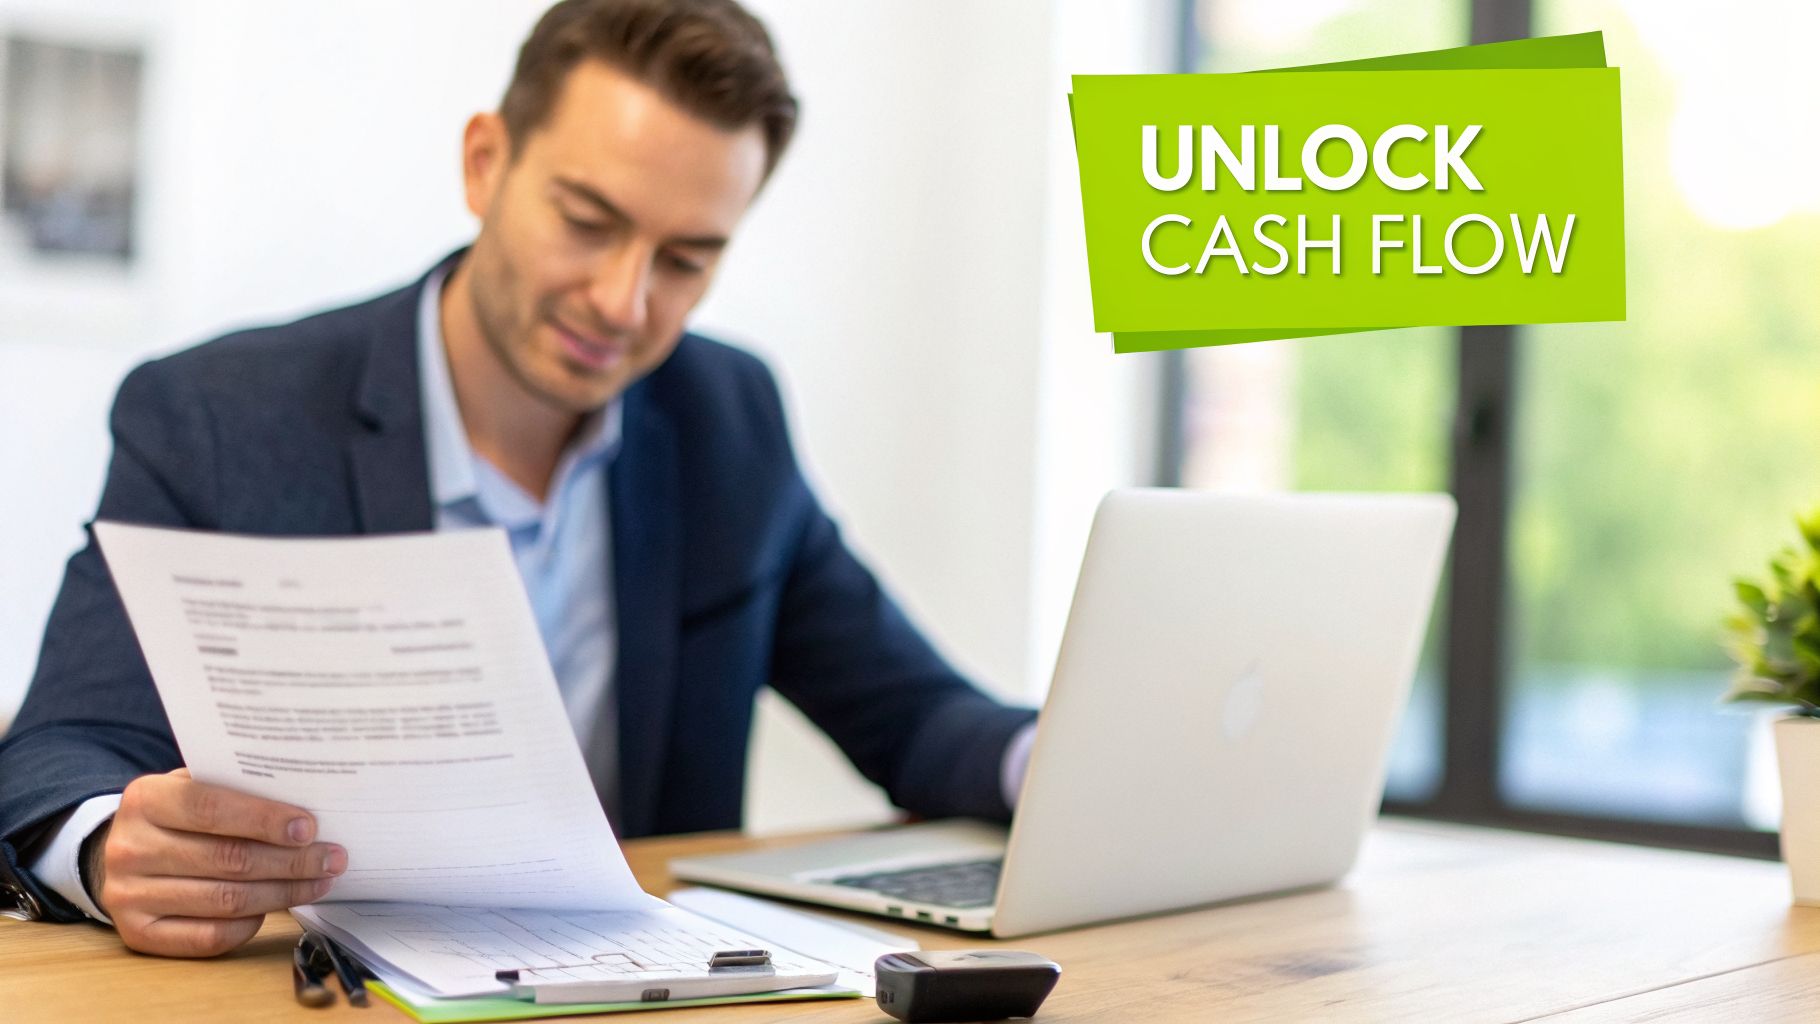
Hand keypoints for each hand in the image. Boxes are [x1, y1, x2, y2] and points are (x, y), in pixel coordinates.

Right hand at [89, 768, 346, 956]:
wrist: (127, 851)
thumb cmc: (180, 815)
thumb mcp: (197, 786)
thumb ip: (237, 789)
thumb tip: (305, 810)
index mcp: (145, 799)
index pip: (210, 808)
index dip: (264, 819)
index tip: (309, 828)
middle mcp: (129, 848)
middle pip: (226, 858)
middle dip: (290, 861)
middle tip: (332, 858)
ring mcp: (128, 895)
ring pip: (224, 900)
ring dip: (283, 893)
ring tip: (320, 882)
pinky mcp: (139, 933)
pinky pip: (208, 936)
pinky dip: (251, 924)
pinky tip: (279, 907)